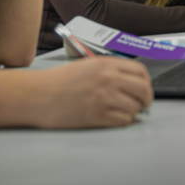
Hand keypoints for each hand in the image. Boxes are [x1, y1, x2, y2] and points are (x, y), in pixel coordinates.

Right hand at [35, 57, 152, 127]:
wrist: (37, 95)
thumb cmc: (57, 82)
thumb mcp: (87, 66)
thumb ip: (110, 70)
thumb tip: (130, 82)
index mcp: (106, 64)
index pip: (140, 71)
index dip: (146, 82)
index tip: (144, 88)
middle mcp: (108, 78)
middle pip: (143, 89)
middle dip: (146, 98)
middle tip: (143, 103)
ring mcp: (105, 97)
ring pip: (135, 107)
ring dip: (134, 111)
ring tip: (125, 111)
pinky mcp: (98, 115)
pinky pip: (124, 120)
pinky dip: (124, 121)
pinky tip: (115, 117)